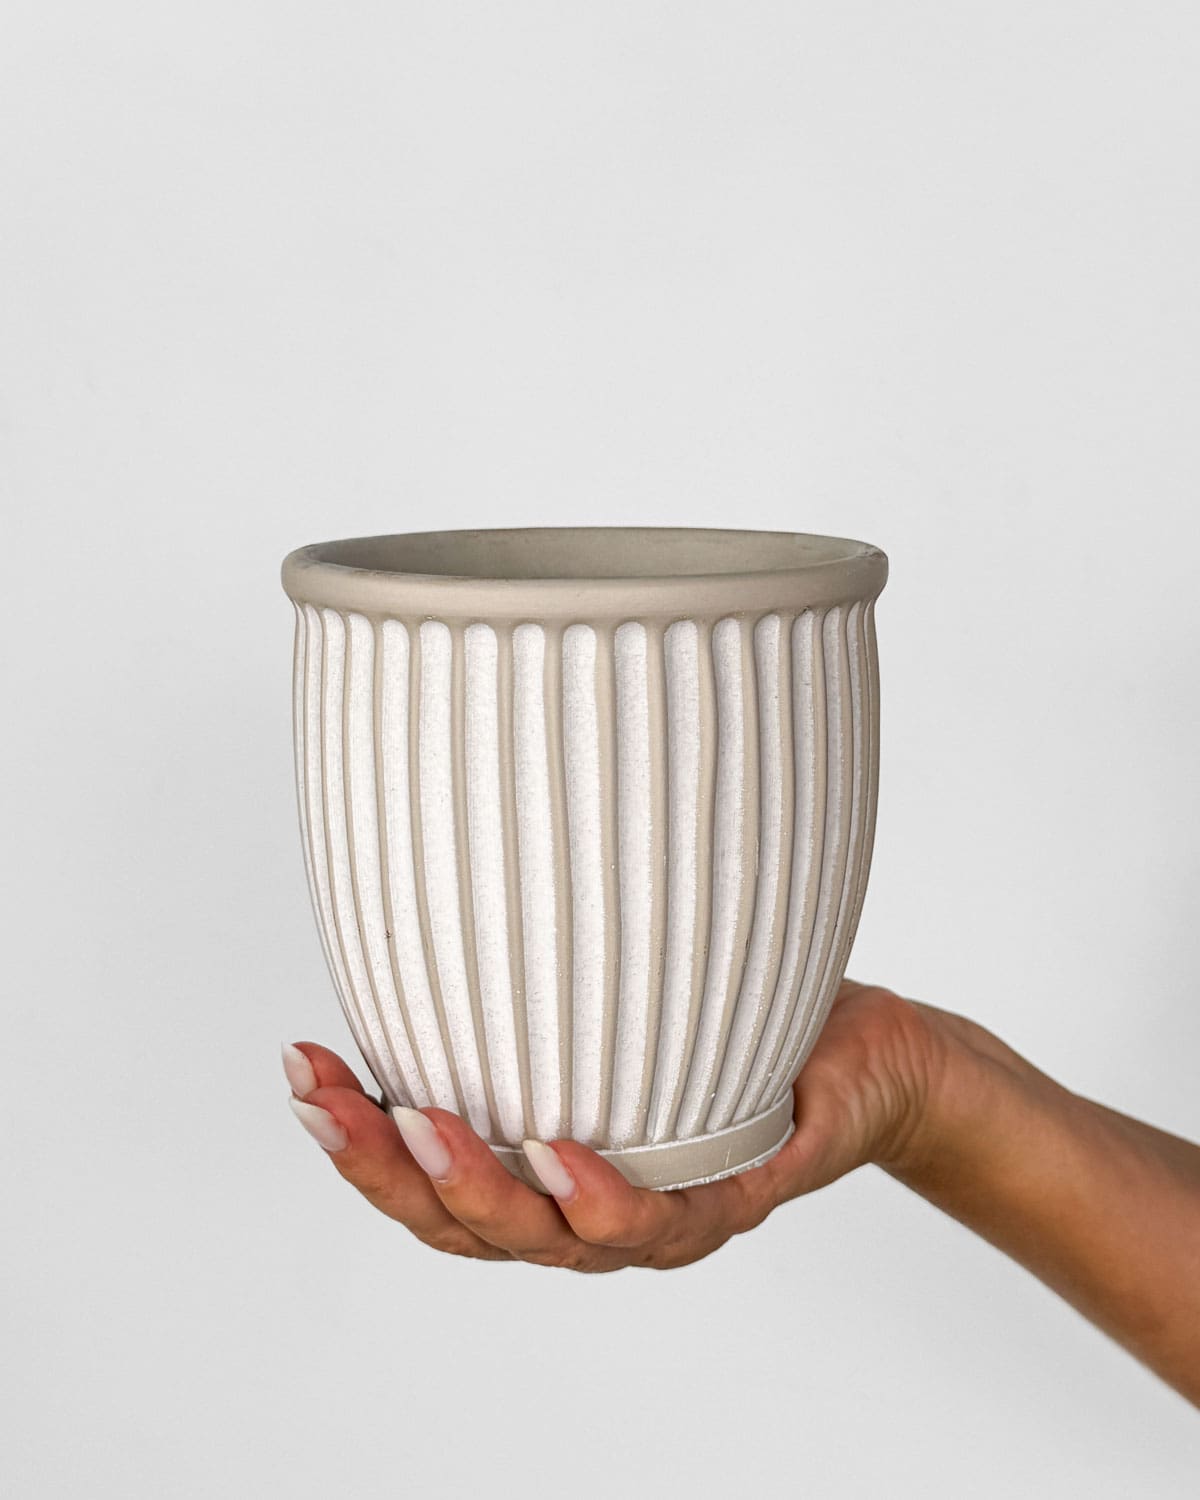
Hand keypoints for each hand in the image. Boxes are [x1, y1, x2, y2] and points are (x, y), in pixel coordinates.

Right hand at [282, 977, 945, 1272]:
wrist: (863, 1050)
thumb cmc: (728, 1014)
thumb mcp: (617, 972)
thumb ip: (541, 959)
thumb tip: (446, 855)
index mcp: (543, 1168)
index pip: (428, 1173)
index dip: (354, 1136)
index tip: (301, 1067)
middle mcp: (588, 1208)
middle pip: (464, 1225)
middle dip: (382, 1167)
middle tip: (327, 1101)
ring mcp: (661, 1216)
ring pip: (548, 1242)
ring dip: (474, 1187)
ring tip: (421, 1123)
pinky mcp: (736, 1200)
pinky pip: (670, 1222)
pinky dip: (606, 1198)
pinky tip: (558, 1156)